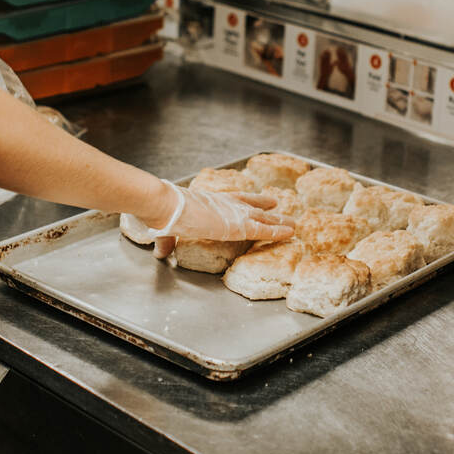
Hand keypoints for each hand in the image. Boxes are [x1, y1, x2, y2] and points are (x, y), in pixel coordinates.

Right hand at [126, 185, 295, 258]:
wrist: (167, 206)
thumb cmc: (165, 213)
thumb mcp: (167, 229)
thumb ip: (168, 242)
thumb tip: (160, 253)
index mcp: (212, 202)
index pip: (237, 200)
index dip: (252, 200)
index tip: (265, 200)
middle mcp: (227, 205)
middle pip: (254, 208)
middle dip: (269, 211)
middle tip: (282, 212)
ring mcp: (234, 214)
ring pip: (263, 219)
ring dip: (279, 222)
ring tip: (294, 225)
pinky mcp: (238, 226)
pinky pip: (263, 230)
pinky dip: (277, 232)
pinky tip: (290, 233)